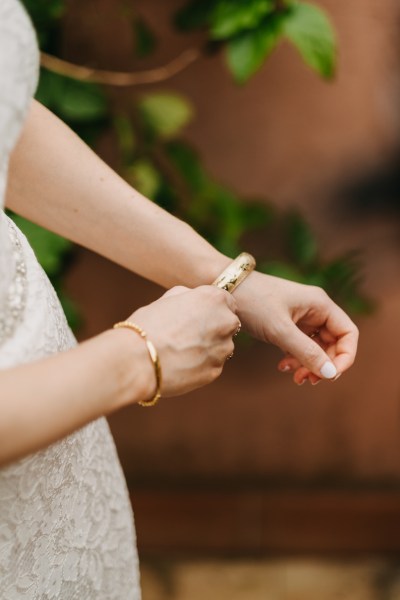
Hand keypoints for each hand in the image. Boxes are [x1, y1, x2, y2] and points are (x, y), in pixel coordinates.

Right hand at [128, 285, 238, 396]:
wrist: (137, 359)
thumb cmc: (148, 324)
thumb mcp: (168, 298)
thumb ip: (190, 297)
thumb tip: (196, 300)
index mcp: (215, 299)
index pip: (226, 302)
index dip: (211, 309)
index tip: (198, 316)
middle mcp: (226, 322)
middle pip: (228, 324)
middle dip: (213, 328)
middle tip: (188, 334)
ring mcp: (223, 348)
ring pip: (221, 347)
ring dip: (208, 347)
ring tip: (181, 350)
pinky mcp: (216, 370)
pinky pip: (212, 365)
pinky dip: (201, 365)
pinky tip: (180, 363)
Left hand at [234, 271, 358, 384]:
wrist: (225, 288)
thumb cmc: (253, 301)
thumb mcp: (280, 330)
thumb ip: (306, 352)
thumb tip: (330, 374)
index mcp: (320, 304)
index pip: (348, 333)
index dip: (345, 356)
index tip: (331, 375)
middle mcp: (315, 309)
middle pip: (334, 343)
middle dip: (324, 364)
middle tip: (308, 380)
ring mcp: (301, 316)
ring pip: (317, 347)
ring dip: (309, 364)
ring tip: (294, 376)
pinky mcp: (287, 323)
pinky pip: (301, 346)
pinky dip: (296, 358)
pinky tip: (282, 366)